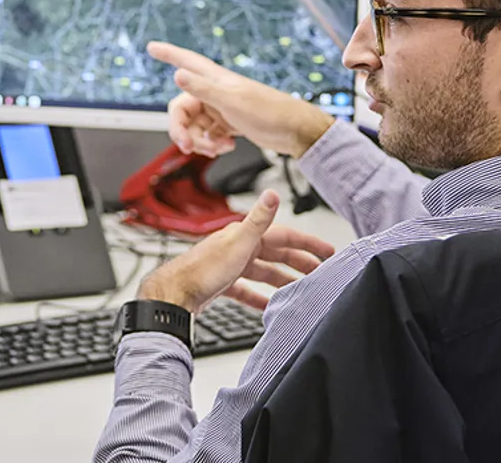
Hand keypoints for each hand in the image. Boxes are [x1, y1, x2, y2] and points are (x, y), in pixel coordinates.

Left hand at [137, 191, 337, 312]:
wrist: (174, 295)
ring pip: (262, 271)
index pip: (284, 235)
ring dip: (282, 279)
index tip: (326, 251)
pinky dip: (258, 296)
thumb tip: (272, 194)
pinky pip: (246, 289)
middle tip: (320, 272)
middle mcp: (237, 247)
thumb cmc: (202, 271)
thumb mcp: (237, 243)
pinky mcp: (220, 284)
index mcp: (244, 236)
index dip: (307, 243)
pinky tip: (266, 305)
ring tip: (300, 289)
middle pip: (275, 254)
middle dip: (299, 262)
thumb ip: (258, 220)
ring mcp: (228, 266)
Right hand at [148, 42, 336, 157]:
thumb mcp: (233, 102)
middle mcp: (215, 92)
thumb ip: (203, 89)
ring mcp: (221, 108)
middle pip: (182, 108)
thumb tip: (177, 75)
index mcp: (215, 79)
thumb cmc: (270, 113)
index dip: (168, 53)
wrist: (296, 132)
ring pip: (194, 125)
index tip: (151, 47)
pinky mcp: (229, 123)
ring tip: (218, 148)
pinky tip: (226, 147)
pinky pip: (207, 133)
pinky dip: (211, 143)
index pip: (186, 61)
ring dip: (200, 140)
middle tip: (187, 147)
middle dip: (181, 130)